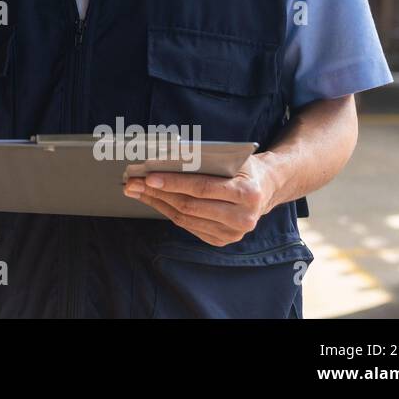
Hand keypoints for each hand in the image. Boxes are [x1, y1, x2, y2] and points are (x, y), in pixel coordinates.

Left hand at [124, 154, 277, 246]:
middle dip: (157, 193)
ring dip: (157, 203)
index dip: (173, 183)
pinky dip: (168, 212)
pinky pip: (188, 226)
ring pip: (185, 218)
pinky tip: (154, 200)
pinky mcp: (222, 240)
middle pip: (189, 206)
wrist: (265, 188)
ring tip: (137, 190)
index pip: (202, 188)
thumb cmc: (243, 168)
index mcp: (247, 194)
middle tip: (132, 182)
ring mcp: (233, 234)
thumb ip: (204, 160)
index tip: (148, 177)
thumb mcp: (230, 158)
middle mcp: (242, 218)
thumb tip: (164, 159)